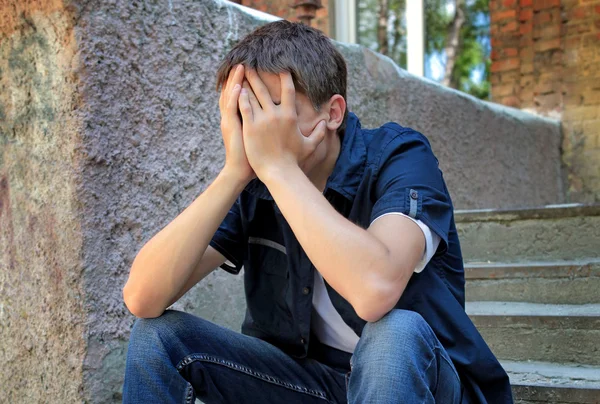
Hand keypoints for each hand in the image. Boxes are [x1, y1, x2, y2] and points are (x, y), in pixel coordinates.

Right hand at [218, 64, 255, 182]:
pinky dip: (234, 97)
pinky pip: (232, 109)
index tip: (252, 71)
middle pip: (236, 92)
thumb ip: (263, 124)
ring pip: (232, 97)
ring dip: (235, 81)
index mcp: (241, 117)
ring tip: (240, 67)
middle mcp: (234, 117)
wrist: (240, 171)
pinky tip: (238, 87)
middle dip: (239, 77)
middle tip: (244, 62)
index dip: (245, 84)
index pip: (243, 96)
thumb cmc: (253, 157)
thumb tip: (276, 117)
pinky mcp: (233, 127)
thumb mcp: (256, 137)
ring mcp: (232, 121)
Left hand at [237, 69, 326, 180]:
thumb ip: (318, 133)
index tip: (280, 67)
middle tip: (251, 64)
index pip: (288, 90)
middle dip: (258, 75)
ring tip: (241, 74)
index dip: (284, 76)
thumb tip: (324, 124)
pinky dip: (240, 97)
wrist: (279, 172)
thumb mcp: (309, 145)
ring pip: (252, 96)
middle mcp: (276, 114)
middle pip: (265, 89)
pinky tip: (236, 89)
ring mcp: (262, 120)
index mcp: (290, 115)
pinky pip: (244, 107)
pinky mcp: (250, 127)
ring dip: (247, 83)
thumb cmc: (294, 160)